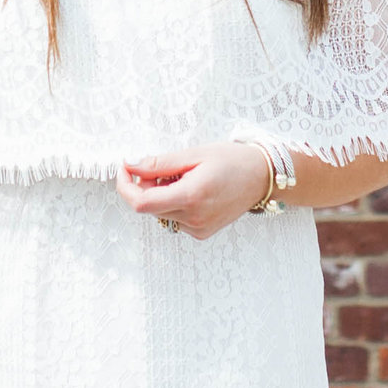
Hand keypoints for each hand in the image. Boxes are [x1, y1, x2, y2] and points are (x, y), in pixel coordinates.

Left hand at [115, 141, 271, 244]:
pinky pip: (175, 218)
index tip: (125, 169)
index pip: (141, 203)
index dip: (125, 186)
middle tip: (164, 166)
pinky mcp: (202, 233)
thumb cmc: (233, 161)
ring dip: (161, 195)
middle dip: (146, 186)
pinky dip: (175, 203)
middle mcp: (194, 218)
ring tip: (185, 177)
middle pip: (149, 207)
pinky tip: (193, 190)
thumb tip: (131, 166)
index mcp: (191, 196)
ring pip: (161, 213)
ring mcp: (199, 228)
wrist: (262, 177)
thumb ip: (159, 163)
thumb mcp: (194, 154)